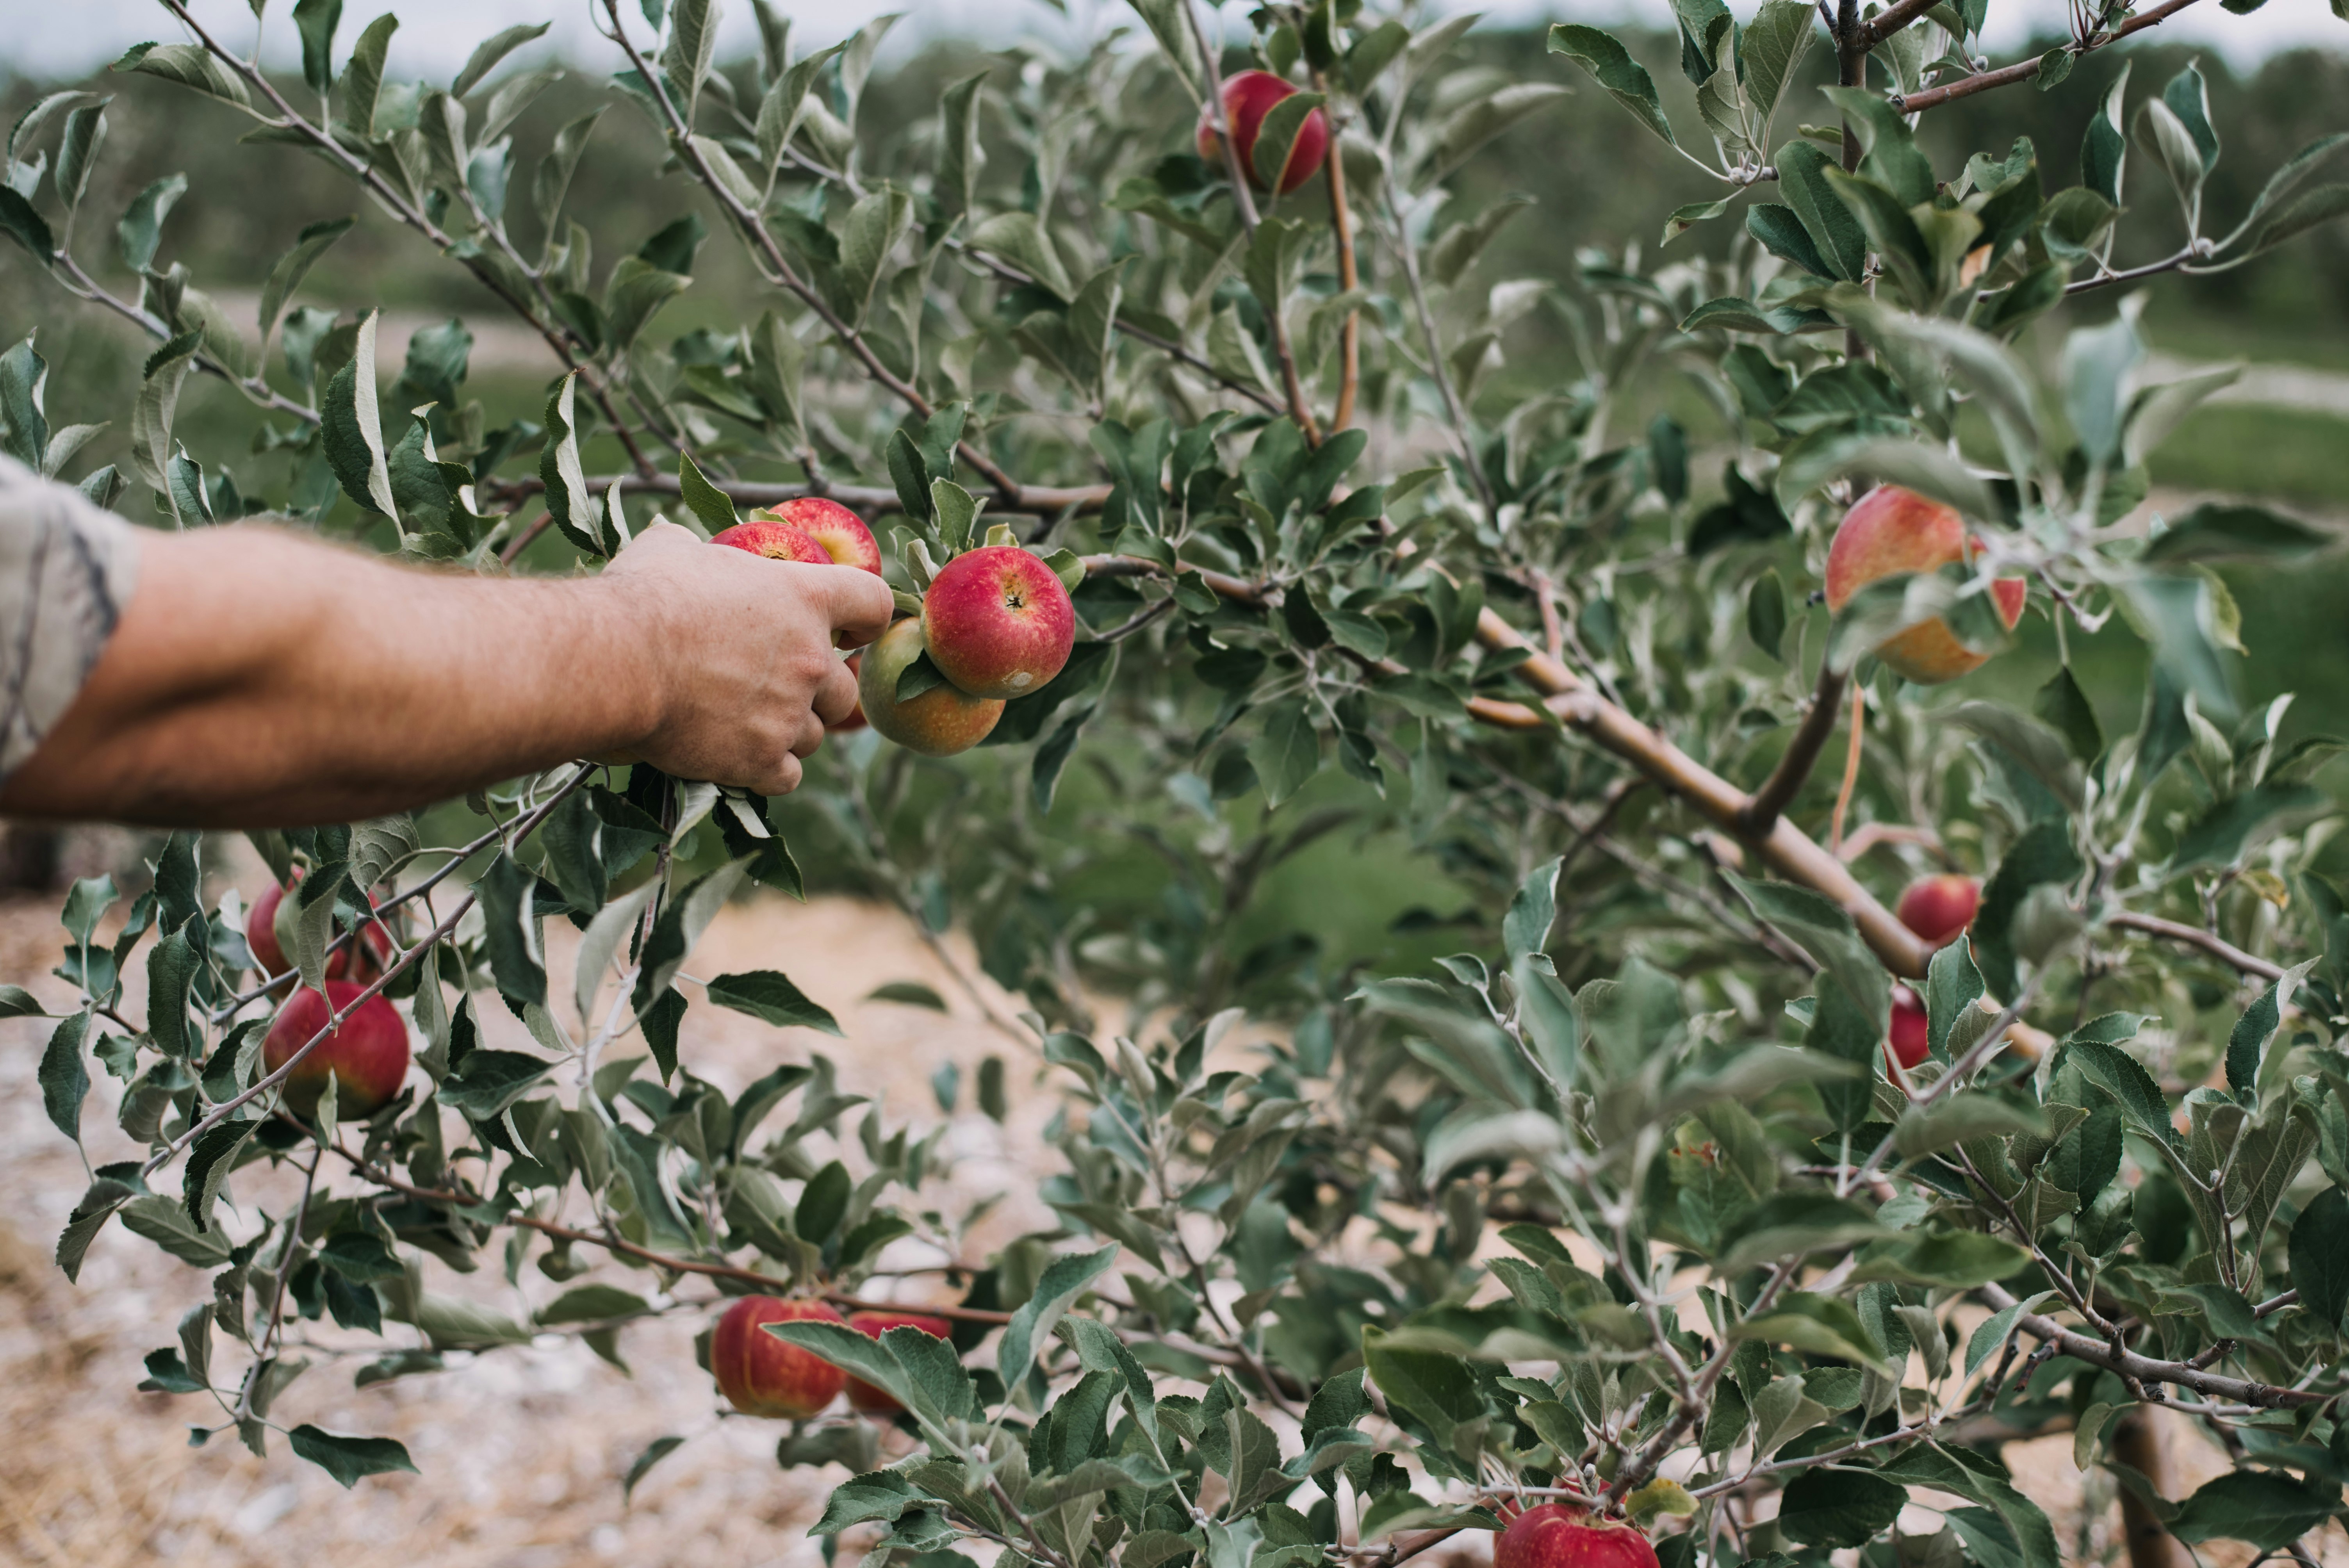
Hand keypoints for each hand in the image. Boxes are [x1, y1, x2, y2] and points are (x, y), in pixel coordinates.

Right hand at [601, 522, 894, 794]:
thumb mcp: (672, 549)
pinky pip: (786, 776)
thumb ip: (698, 549)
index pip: (872, 603)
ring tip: (742, 721)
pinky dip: (767, 771)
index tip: (851, 632)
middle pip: (844, 689)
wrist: (616, 661)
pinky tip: (738, 757)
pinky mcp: (760, 759)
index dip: (866, 620)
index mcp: (804, 598)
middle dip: (818, 692)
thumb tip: (686, 546)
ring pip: (813, 736)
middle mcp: (810, 660)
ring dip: (787, 732)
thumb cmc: (644, 597)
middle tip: (778, 688)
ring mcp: (789, 715)